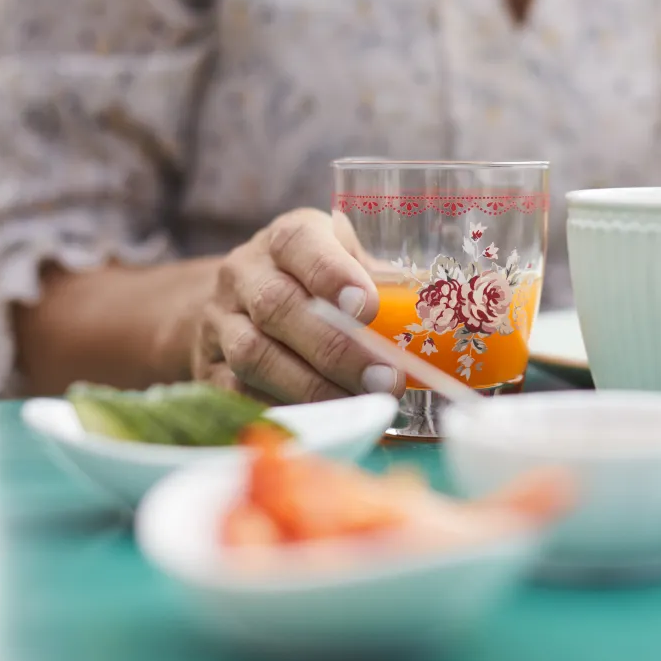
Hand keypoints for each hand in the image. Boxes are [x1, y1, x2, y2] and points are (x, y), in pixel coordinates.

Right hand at [191, 209, 405, 402]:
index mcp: (285, 238)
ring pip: (254, 354)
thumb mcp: (346, 263)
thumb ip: (383, 281)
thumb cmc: (313, 283)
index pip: (299, 242)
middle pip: (278, 307)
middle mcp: (244, 273)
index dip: (330, 273)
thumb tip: (451, 315)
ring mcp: (220, 321)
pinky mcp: (208, 368)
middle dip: (336, 348)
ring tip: (362, 405)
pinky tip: (324, 422)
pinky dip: (284, 410)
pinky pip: (238, 393)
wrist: (237, 303)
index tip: (368, 305)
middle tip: (386, 378)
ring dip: (312, 386)